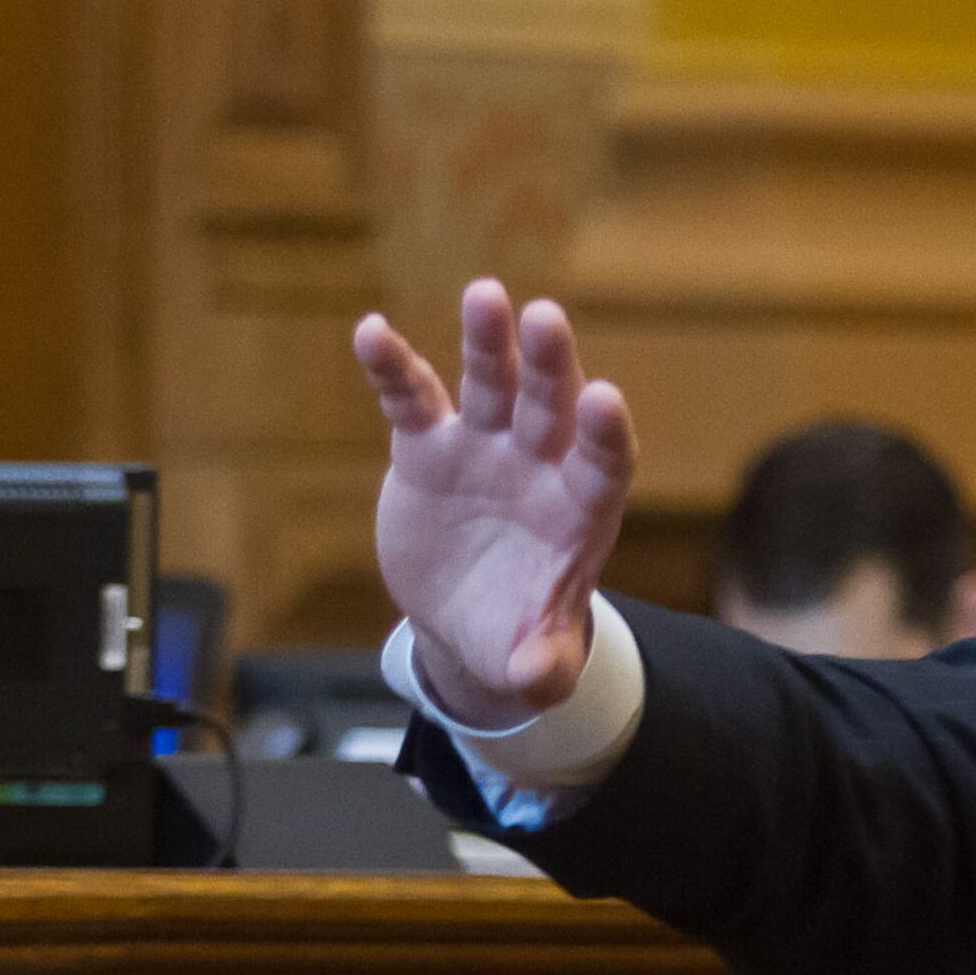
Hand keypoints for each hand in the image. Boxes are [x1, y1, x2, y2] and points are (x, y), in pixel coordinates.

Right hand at [354, 281, 637, 729]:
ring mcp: (483, 448)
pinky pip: (412, 398)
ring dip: (487, 342)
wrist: (465, 617)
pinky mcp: (428, 447)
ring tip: (484, 295)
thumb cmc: (516, 634)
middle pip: (551, 404)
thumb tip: (539, 679)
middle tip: (545, 318)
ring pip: (490, 384)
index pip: (603, 463)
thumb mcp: (531, 663)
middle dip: (550, 364)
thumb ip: (541, 666)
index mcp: (579, 510)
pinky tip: (371, 333)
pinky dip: (393, 366)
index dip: (604, 433)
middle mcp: (538, 465)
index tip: (604, 399)